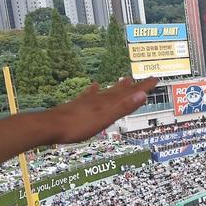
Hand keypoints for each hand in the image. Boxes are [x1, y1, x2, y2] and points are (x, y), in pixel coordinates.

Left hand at [40, 78, 157, 143]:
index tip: (155, 79)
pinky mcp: (78, 106)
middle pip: (120, 91)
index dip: (143, 87)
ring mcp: (88, 101)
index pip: (130, 94)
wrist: (49, 126)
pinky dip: (94, 90)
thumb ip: (123, 107)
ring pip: (107, 92)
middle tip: (144, 80)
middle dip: (133, 87)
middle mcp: (99, 99)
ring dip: (117, 87)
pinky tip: (94, 86)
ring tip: (124, 80)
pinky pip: (90, 95)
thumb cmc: (77, 126)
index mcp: (107, 103)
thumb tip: (142, 95)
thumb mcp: (105, 118)